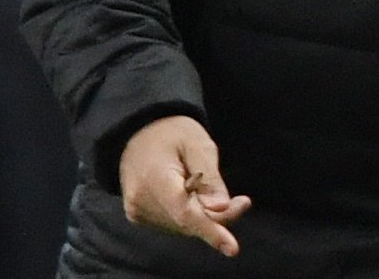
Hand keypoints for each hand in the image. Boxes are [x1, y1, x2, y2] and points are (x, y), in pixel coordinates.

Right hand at [119, 115, 251, 256]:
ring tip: (214, 193)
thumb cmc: (170, 132)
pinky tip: (192, 195)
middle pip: (188, 222)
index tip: (232, 248)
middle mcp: (141, 200)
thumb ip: (210, 178)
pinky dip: (189, 215)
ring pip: (182, 226)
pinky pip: (172, 223)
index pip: (185, 214)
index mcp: (155, 178)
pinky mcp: (138, 215)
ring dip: (204, 216)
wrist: (136, 131)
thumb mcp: (197, 143)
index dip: (211, 231)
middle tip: (242, 202)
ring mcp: (137, 211)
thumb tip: (220, 209)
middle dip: (218, 218)